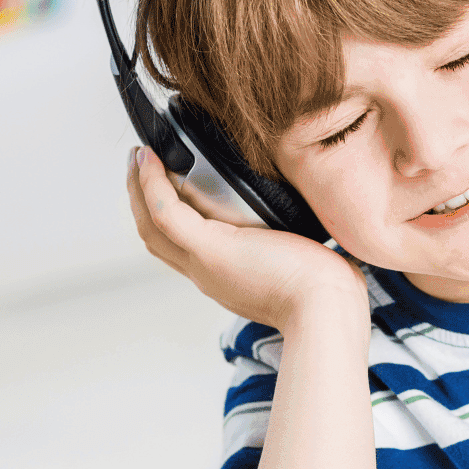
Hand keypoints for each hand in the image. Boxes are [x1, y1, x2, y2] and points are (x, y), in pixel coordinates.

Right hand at [126, 147, 366, 330]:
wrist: (329, 312)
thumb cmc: (328, 294)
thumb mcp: (302, 264)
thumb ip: (294, 245)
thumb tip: (309, 222)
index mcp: (226, 278)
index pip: (182, 248)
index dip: (166, 216)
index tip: (166, 184)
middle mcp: (208, 275)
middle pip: (156, 237)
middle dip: (143, 199)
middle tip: (141, 164)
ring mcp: (205, 263)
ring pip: (152, 225)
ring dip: (139, 188)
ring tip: (139, 156)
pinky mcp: (212, 249)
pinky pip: (166, 213)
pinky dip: (152, 185)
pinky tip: (149, 159)